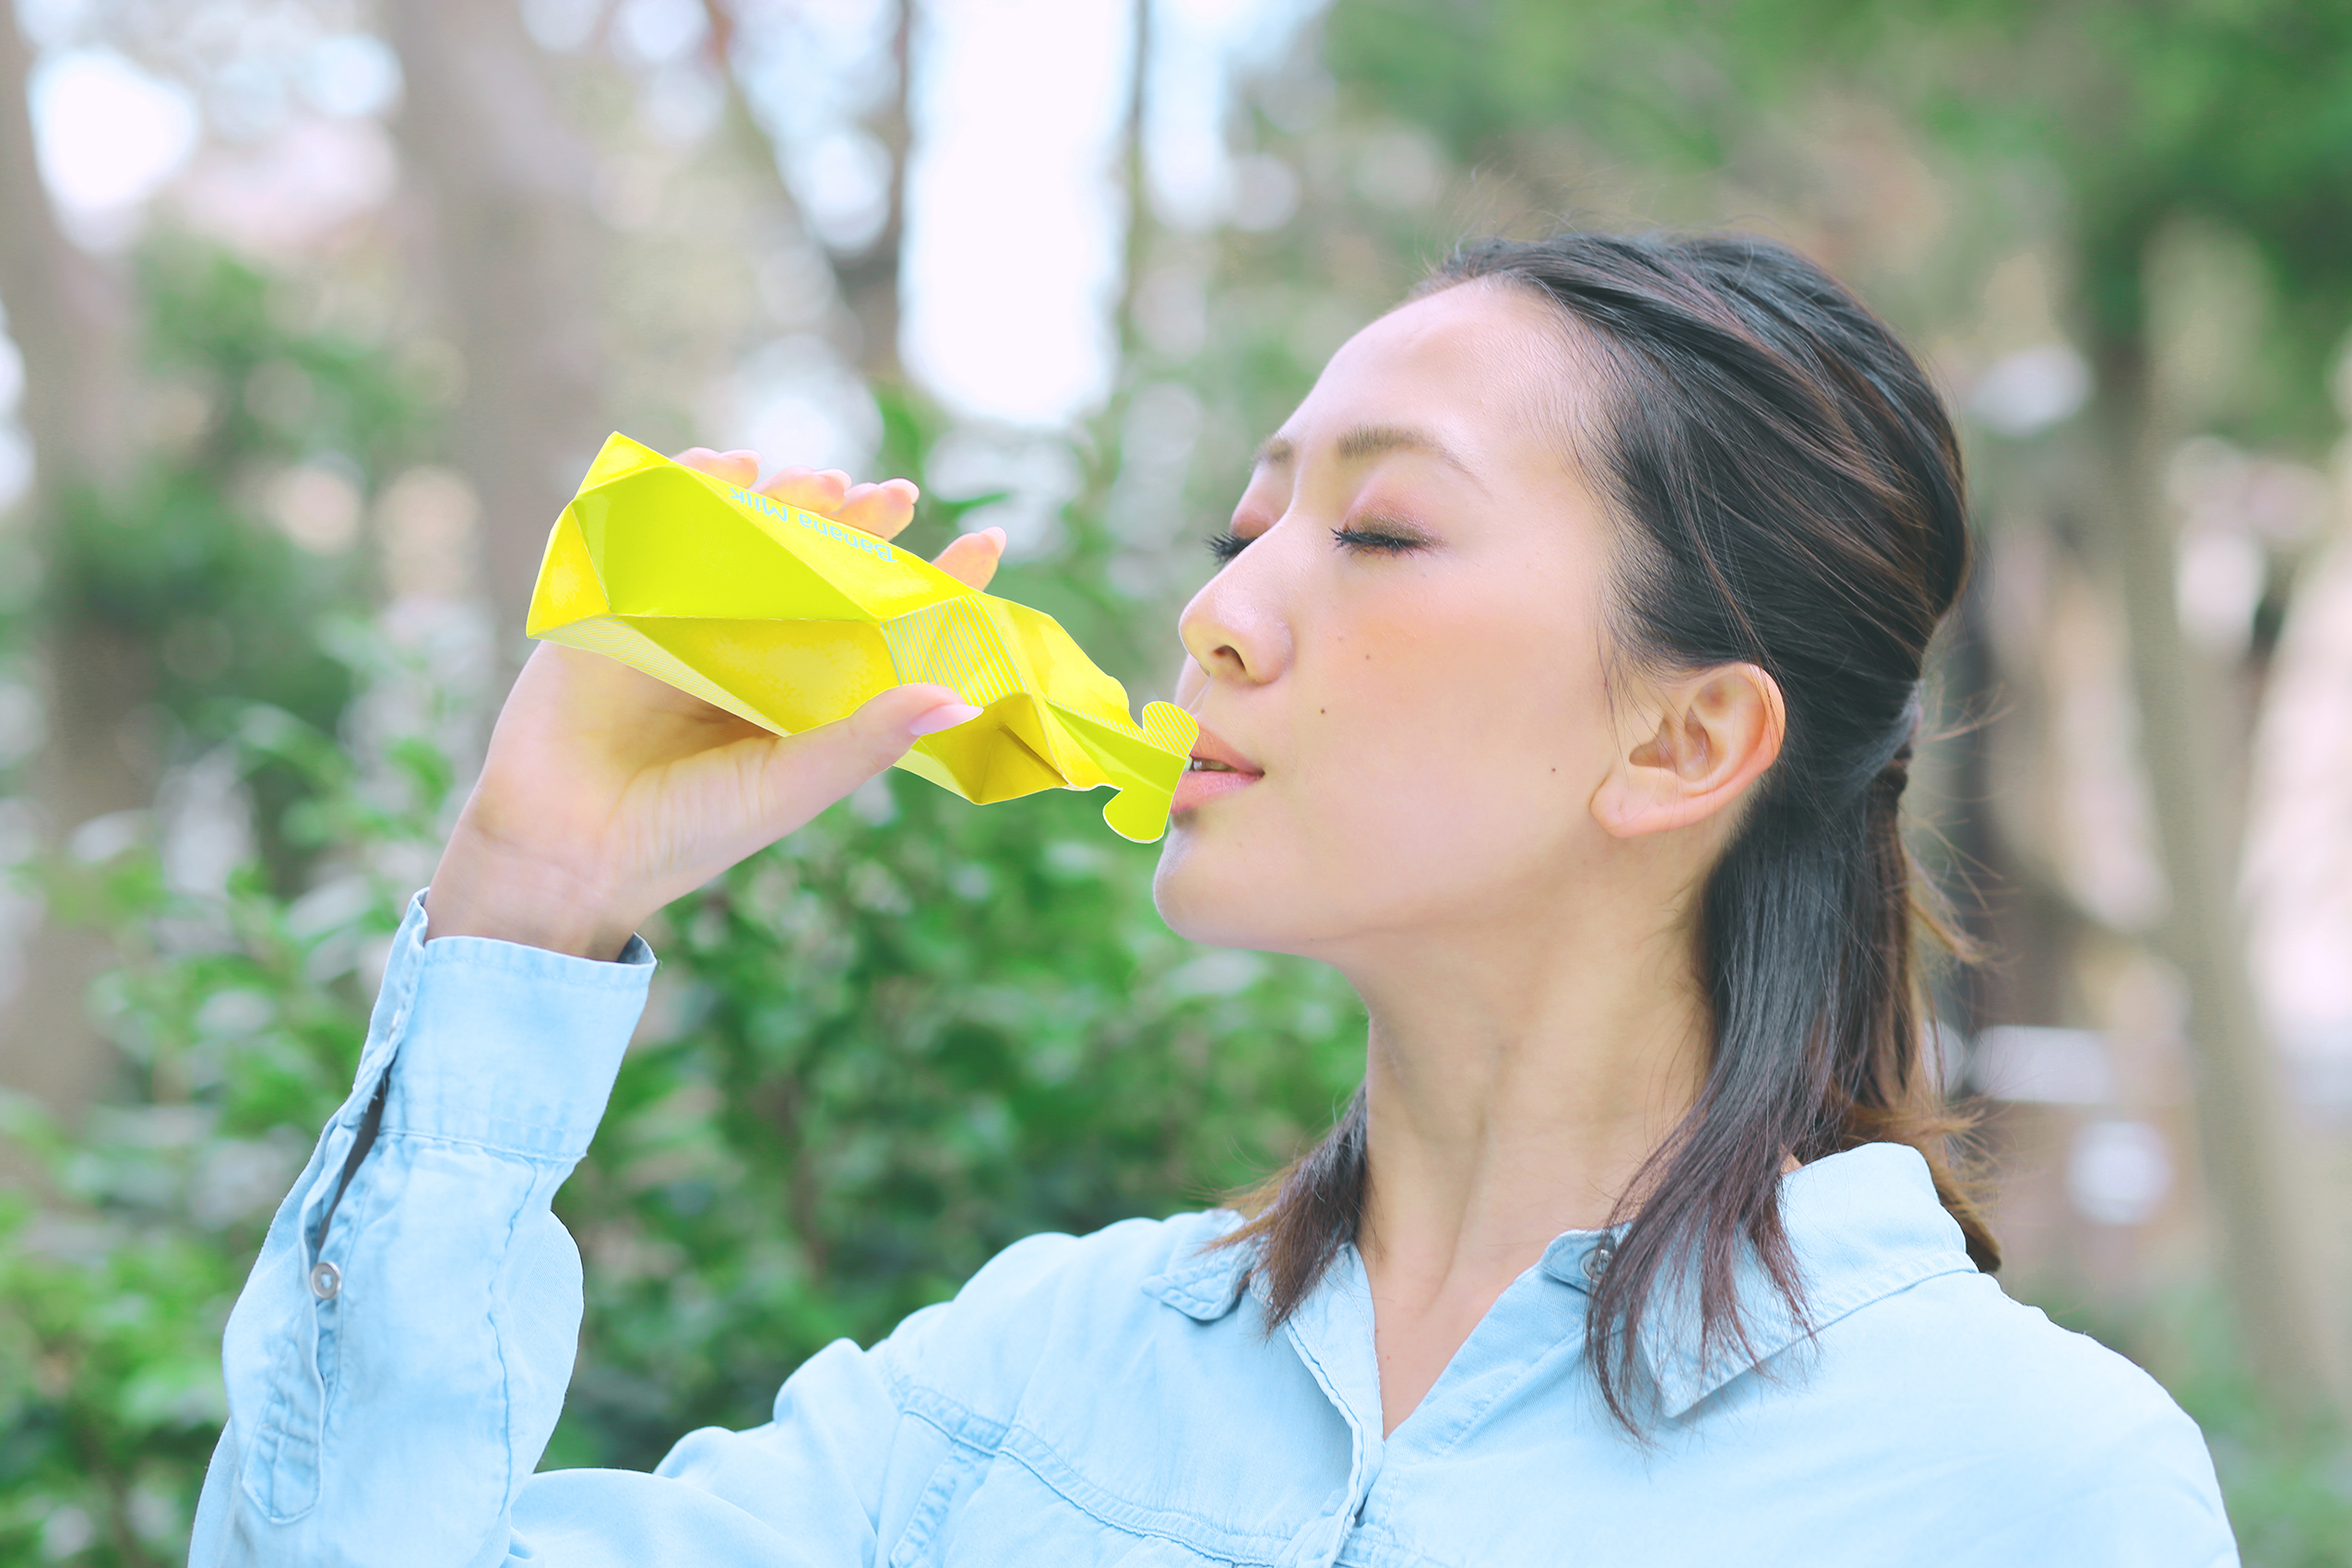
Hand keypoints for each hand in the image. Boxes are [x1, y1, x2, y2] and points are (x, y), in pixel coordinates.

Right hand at [425, 449, 1007, 959]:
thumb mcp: (790, 786)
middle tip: (895, 496)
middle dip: (858, 524)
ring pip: (746, 536)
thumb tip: (961, 698)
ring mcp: (684, 619)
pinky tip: (724, 468)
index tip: (988, 541)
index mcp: (802, 693)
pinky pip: (657, 528)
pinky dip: (688, 490)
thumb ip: (868, 739)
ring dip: (785, 499)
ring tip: (824, 483)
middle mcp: (751, 648)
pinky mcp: (618, 601)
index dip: (933, 583)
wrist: (567, 852)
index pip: (881, 624)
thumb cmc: (688, 832)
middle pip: (817, 565)